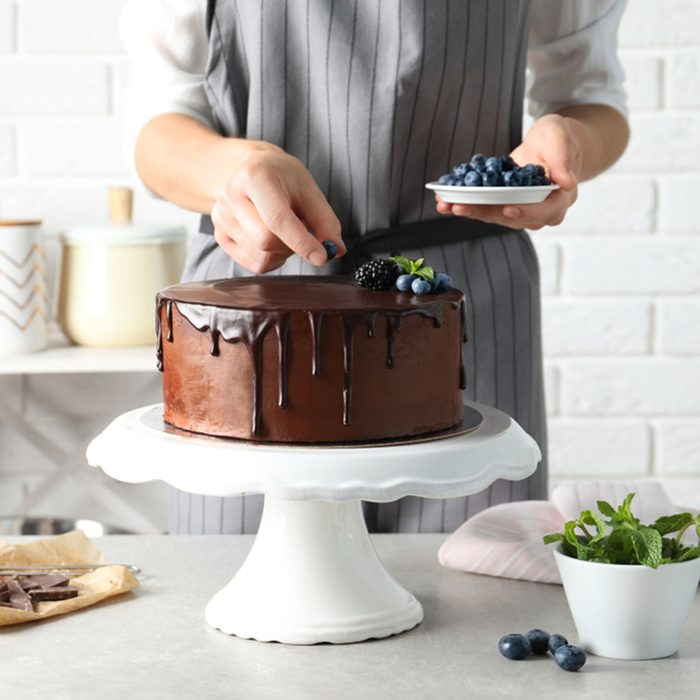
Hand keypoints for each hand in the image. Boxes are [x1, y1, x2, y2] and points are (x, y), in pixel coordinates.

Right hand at [211, 143, 344, 272]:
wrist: (249, 169)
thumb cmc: (282, 177)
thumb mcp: (308, 189)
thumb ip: (325, 221)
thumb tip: (335, 250)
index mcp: (256, 177)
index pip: (277, 219)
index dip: (301, 242)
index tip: (322, 256)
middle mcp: (232, 196)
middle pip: (265, 242)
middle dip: (292, 246)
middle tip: (303, 234)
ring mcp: (221, 217)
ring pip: (260, 257)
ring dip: (283, 254)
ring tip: (286, 233)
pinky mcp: (220, 235)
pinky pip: (253, 263)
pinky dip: (271, 259)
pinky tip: (274, 241)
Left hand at [435, 114, 581, 229]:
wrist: (548, 145)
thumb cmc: (558, 139)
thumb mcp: (560, 139)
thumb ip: (563, 159)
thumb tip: (566, 181)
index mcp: (560, 198)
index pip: (545, 211)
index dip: (527, 212)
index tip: (507, 207)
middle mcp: (540, 210)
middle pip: (513, 217)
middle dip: (484, 213)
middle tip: (460, 207)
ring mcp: (520, 210)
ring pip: (494, 216)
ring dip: (469, 211)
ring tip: (446, 205)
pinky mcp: (502, 205)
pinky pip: (484, 208)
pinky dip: (465, 204)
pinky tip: (445, 202)